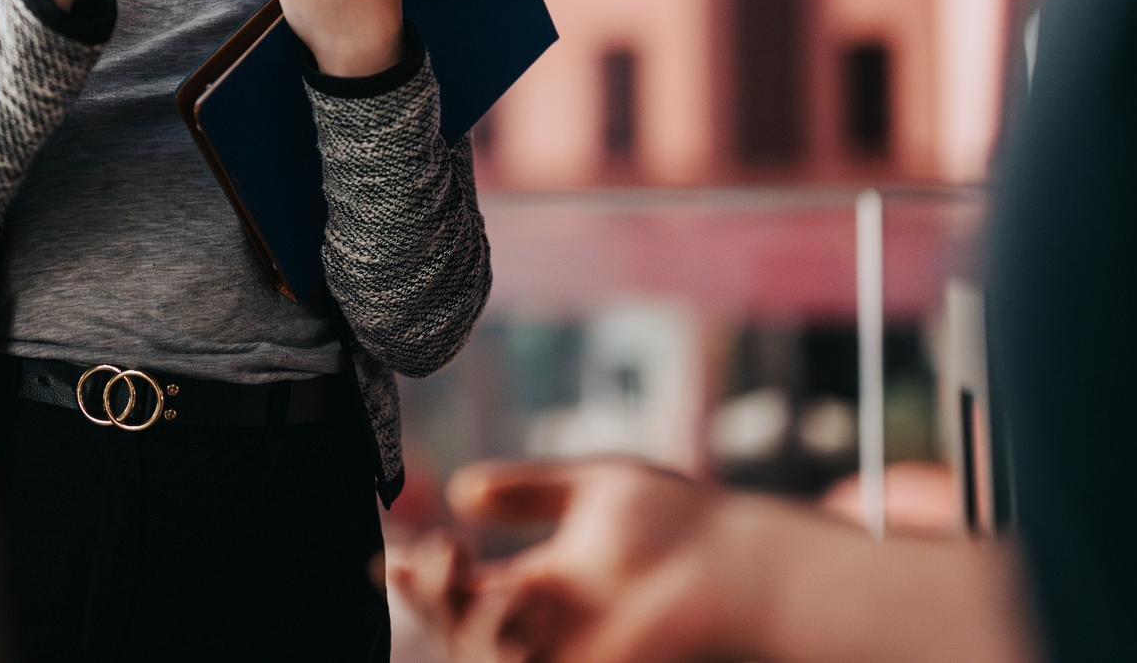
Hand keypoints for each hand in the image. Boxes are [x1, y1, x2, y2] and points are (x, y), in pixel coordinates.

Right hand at [394, 459, 746, 662]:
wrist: (742, 566)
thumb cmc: (682, 525)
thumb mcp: (592, 490)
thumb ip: (529, 489)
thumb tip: (462, 489)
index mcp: (545, 586)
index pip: (465, 591)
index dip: (423, 580)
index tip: (393, 553)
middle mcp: (546, 630)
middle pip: (457, 630)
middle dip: (431, 599)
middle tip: (436, 553)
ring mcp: (563, 654)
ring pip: (476, 655)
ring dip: (462, 619)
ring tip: (482, 570)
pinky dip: (497, 641)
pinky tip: (513, 592)